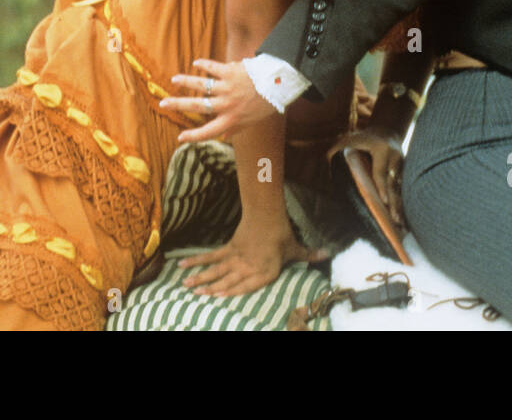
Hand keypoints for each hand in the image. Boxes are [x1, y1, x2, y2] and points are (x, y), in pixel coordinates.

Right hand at [164, 58, 278, 142]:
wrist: (279, 84)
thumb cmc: (265, 104)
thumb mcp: (251, 122)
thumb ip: (235, 128)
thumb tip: (223, 136)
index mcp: (231, 120)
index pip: (208, 132)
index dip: (193, 136)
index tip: (180, 138)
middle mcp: (226, 105)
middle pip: (197, 106)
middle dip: (178, 105)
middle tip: (163, 104)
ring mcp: (227, 88)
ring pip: (201, 85)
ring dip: (186, 82)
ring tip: (174, 80)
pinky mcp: (230, 72)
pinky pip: (213, 68)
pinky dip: (204, 65)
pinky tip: (196, 63)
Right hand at [177, 222, 328, 297]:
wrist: (268, 214)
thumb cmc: (282, 234)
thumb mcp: (296, 248)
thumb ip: (309, 255)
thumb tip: (327, 254)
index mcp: (263, 272)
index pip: (245, 286)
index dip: (231, 292)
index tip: (217, 298)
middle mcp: (247, 267)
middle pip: (226, 280)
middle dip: (210, 288)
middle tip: (195, 294)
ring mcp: (236, 258)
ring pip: (216, 270)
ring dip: (200, 278)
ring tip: (186, 285)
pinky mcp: (229, 247)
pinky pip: (212, 256)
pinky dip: (198, 259)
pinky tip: (184, 263)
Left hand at [328, 126, 405, 227]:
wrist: (387, 130)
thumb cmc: (361, 138)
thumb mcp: (349, 140)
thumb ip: (337, 151)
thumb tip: (324, 167)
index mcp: (382, 149)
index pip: (380, 172)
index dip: (382, 187)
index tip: (384, 202)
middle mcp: (395, 157)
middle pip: (394, 183)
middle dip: (394, 202)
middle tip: (395, 220)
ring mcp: (403, 164)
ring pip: (401, 188)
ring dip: (400, 206)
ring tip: (400, 223)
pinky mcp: (405, 171)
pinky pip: (404, 189)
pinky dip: (402, 203)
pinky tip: (403, 217)